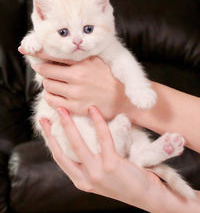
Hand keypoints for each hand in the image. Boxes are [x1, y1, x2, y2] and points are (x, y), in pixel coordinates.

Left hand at [18, 46, 132, 119]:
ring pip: (48, 86)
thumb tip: (61, 52)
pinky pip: (52, 101)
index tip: (27, 50)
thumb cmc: (110, 80)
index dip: (39, 52)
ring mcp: (75, 93)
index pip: (54, 55)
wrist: (123, 102)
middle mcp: (78, 77)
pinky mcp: (75, 108)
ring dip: (47, 83)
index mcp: (83, 63)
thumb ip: (81, 56)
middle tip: (42, 69)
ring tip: (52, 82)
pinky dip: (49, 96)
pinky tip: (54, 94)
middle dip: (42, 69)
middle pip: (46, 71)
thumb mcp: (98, 62)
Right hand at [39, 106, 164, 211]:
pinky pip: (102, 138)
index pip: (60, 159)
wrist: (148, 197)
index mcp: (81, 181)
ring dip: (68, 125)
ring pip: (77, 144)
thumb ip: (89, 164)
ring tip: (64, 110)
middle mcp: (86, 179)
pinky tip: (93, 110)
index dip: (50, 141)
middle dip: (51, 132)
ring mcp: (97, 173)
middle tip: (45, 116)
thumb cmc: (125, 182)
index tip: (45, 126)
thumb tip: (80, 140)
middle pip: (62, 152)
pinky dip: (98, 122)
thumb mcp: (101, 176)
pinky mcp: (111, 165)